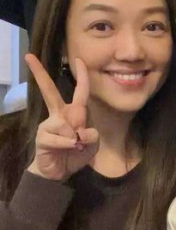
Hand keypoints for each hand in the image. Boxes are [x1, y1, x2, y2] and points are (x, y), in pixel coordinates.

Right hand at [25, 54, 98, 180]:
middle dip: (40, 73)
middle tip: (29, 56)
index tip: (79, 59)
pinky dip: (67, 145)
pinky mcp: (42, 137)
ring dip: (74, 137)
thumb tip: (81, 132)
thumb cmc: (76, 154)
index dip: (82, 75)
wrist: (60, 173)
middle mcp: (59, 114)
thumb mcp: (92, 145)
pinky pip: (59, 138)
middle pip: (49, 91)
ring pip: (64, 124)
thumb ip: (92, 136)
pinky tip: (68, 149)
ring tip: (75, 146)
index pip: (80, 91)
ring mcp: (48, 125)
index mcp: (74, 112)